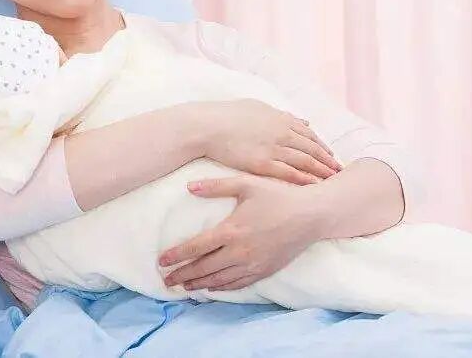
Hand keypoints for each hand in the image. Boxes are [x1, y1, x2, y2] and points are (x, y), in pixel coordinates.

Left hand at [158, 175, 326, 290]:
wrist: (310, 216)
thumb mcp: (247, 184)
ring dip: (199, 284)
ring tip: (184, 286)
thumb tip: (190, 187)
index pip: (196, 248)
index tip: (161, 262)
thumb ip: (216, 186)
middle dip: (182, 275)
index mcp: (231, 230)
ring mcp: (252, 264)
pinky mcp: (264, 271)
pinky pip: (237, 284)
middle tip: (166, 280)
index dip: (176, 256)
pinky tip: (212, 287)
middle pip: (203, 268)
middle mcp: (239, 251)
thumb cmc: (278, 196)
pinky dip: (221, 287)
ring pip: (219, 279)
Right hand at [200, 99, 341, 185]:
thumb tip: (301, 119)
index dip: (322, 146)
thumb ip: (282, 114)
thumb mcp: (258, 107)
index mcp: (281, 118)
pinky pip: (289, 174)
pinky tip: (313, 187)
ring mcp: (274, 148)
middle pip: (312, 148)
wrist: (207, 126)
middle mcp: (282, 132)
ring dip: (321, 172)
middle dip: (328, 160)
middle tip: (340, 171)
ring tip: (333, 181)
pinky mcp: (263, 164)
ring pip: (305, 162)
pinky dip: (304, 180)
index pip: (309, 134)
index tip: (332, 155)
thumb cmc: (228, 115)